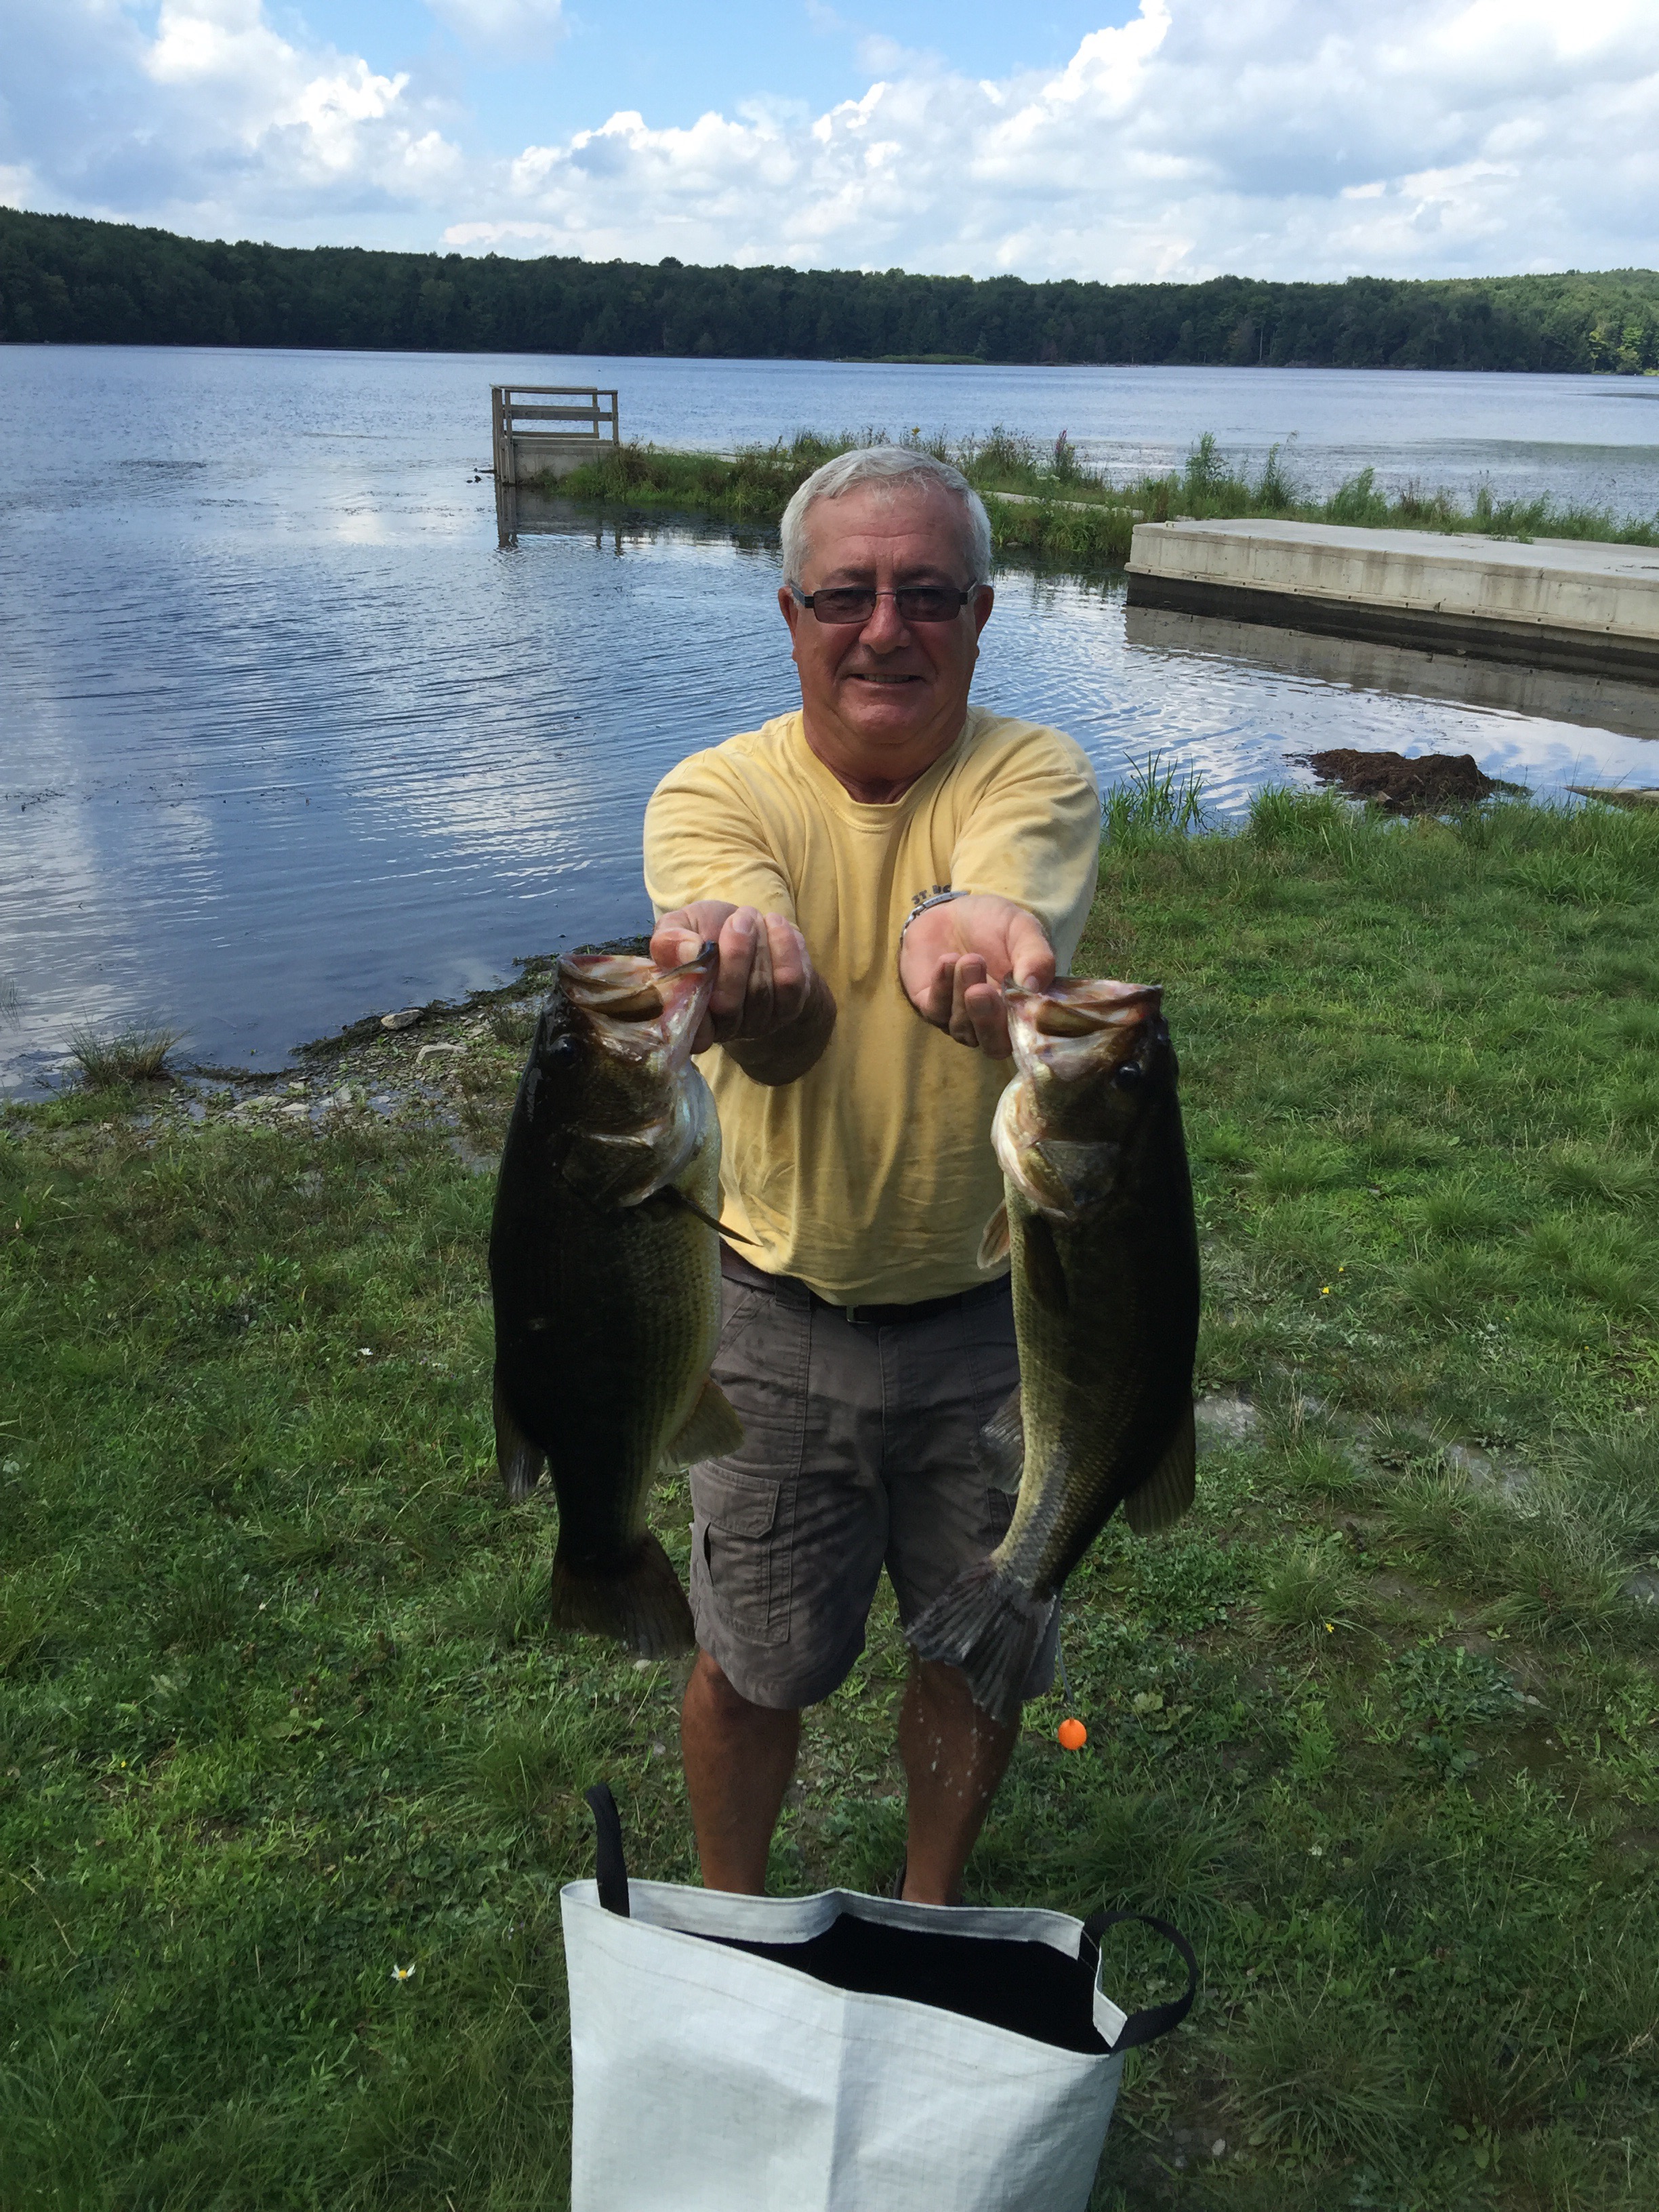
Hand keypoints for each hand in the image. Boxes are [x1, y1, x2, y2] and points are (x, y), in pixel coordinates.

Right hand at [651, 901, 830, 1077]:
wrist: (752, 930)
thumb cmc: (707, 933)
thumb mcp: (679, 928)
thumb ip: (668, 940)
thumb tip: (689, 951)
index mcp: (688, 1017)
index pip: (688, 1032)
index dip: (690, 998)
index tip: (698, 949)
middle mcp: (723, 1029)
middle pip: (727, 1005)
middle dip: (735, 954)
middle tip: (739, 918)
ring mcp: (758, 1022)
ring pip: (760, 989)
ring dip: (759, 944)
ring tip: (753, 917)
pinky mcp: (789, 1008)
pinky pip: (791, 982)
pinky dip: (785, 947)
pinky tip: (776, 925)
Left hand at [898, 893, 1053, 1057]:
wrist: (953, 911)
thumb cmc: (996, 925)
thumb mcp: (1023, 931)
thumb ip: (1036, 957)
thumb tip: (1034, 987)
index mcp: (1022, 1009)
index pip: (1028, 1038)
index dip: (1025, 1029)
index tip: (1021, 1003)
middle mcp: (993, 1022)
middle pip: (994, 1046)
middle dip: (987, 1021)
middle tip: (981, 991)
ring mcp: (962, 1018)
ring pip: (962, 1027)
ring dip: (963, 993)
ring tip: (969, 959)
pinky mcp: (932, 1008)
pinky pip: (936, 1010)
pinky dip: (942, 986)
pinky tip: (947, 960)